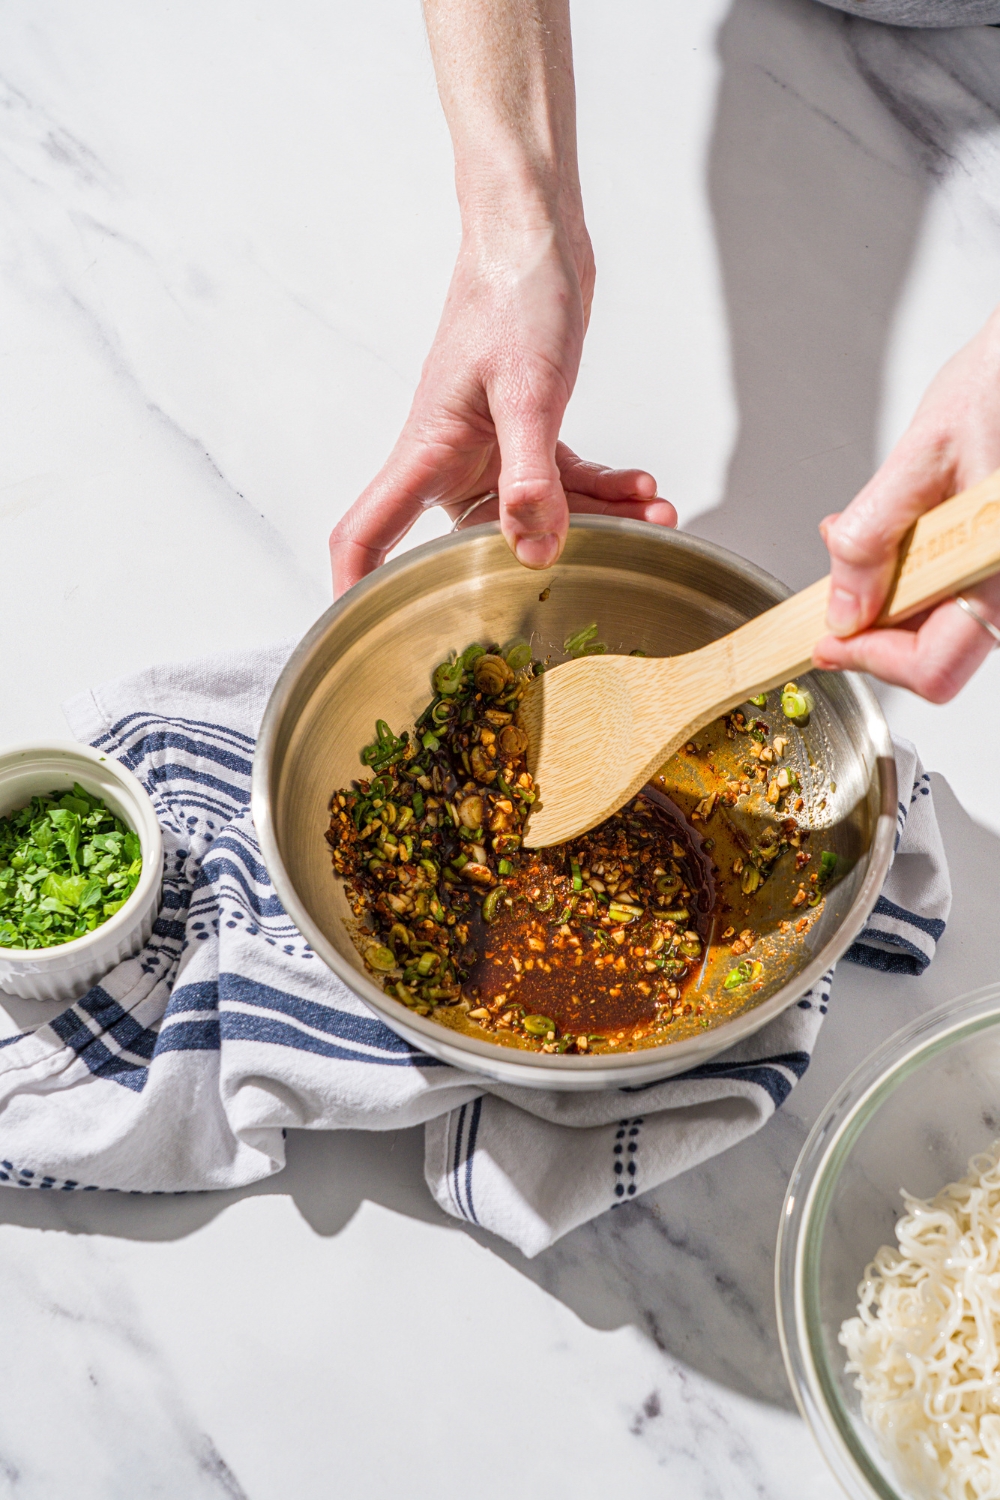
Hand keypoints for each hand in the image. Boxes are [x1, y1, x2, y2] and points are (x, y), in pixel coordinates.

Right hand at [329, 222, 674, 596]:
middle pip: (481, 541)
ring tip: (655, 513)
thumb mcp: (527, 390)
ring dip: (598, 519)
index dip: (357, 584)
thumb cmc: (512, 295)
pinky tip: (645, 488)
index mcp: (427, 452)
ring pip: (537, 514)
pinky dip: (606, 489)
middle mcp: (451, 461)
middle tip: (618, 555)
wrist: (539, 236)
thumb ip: (531, 475)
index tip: (363, 628)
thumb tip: (533, 550)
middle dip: (548, 556)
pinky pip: (564, 482)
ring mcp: (490, 450)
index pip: (368, 531)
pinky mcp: (528, 433)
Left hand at [814, 308, 999, 699]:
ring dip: (892, 595)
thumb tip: (844, 607)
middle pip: (935, 653)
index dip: (868, 662)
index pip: (931, 668)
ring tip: (866, 537)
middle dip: (875, 626)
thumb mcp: (923, 455)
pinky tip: (898, 528)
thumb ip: (875, 536)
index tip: (825, 643)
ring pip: (943, 623)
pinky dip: (916, 571)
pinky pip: (956, 589)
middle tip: (837, 588)